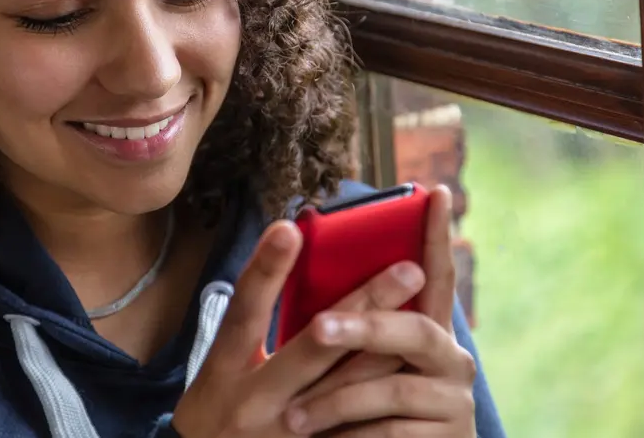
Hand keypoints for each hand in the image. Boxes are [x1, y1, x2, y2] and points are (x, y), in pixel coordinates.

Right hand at [171, 220, 427, 437]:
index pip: (244, 312)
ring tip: (427, 315)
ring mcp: (287, 435)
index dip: (264, 270)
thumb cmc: (217, 415)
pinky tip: (412, 375)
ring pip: (348, 387)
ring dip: (388, 349)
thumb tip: (288, 268)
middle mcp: (255, 401)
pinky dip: (384, 402)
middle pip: (315, 347)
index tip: (290, 228)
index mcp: (224, 370)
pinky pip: (356, 430)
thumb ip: (248, 331)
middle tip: (409, 268)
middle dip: (364, 305)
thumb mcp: (220, 373)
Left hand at [284, 185, 477, 436]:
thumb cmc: (358, 408)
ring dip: (336, 403)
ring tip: (292, 417)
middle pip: (413, 331)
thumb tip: (309, 265)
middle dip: (363, 326)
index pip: (437, 276)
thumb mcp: (355, 364)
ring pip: (392, 392)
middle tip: (319, 328)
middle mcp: (452, 360)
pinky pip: (391, 436)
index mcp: (429, 331)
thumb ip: (355, 325)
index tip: (435, 192)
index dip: (438, 236)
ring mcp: (455, 403)